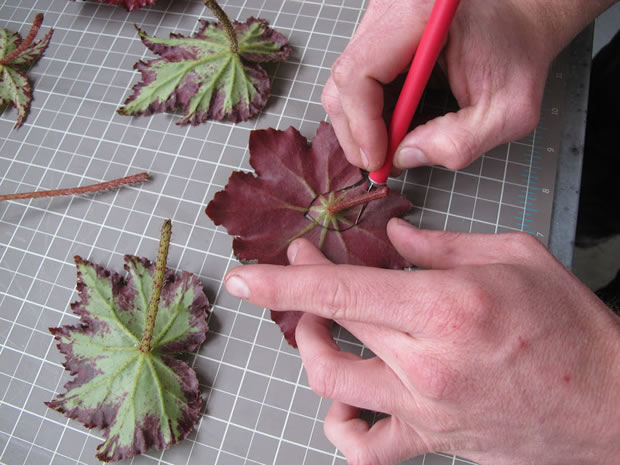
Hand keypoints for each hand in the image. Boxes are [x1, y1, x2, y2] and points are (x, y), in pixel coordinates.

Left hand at [224, 219, 619, 464]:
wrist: (611, 402)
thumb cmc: (569, 324)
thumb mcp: (512, 257)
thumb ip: (440, 243)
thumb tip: (392, 232)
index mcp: (445, 306)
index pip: (341, 291)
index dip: (285, 281)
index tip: (245, 275)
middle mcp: (425, 362)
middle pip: (334, 324)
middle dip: (302, 290)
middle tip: (304, 261)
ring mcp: (423, 408)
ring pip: (332, 383)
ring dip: (311, 349)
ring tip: (316, 326)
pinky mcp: (431, 440)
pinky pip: (365, 447)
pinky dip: (341, 425)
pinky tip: (343, 401)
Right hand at [323, 0, 614, 170]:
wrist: (521, 24)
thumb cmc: (518, 57)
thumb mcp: (508, 111)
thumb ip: (461, 142)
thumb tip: (405, 158)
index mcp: (418, 14)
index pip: (360, 73)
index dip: (362, 125)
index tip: (380, 160)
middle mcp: (390, 9)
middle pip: (343, 80)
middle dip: (356, 132)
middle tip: (380, 164)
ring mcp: (380, 19)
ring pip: (345, 84)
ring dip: (362, 125)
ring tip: (392, 147)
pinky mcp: (378, 34)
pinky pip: (358, 81)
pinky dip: (371, 113)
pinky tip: (396, 126)